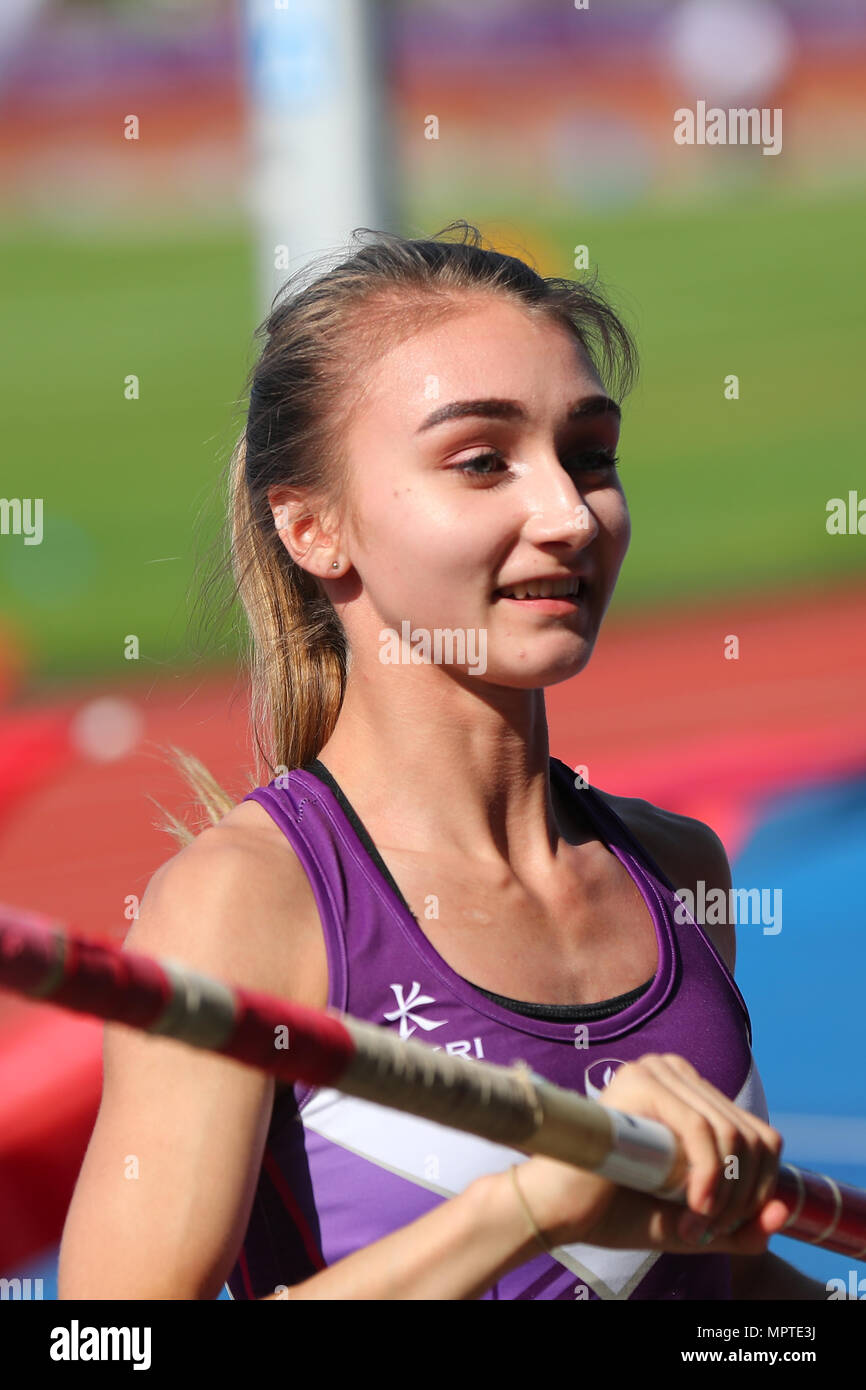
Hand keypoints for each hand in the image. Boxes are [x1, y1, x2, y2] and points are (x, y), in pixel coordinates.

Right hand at [512, 1053, 788, 1253]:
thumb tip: (783, 1211)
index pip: (760, 1136)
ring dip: (726, 1195)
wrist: (558, 1208)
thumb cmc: (618, 1209)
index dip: (757, 1189)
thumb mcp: (695, 1224)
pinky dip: (710, 1178)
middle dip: (742, 1197)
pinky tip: (692, 1208)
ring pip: (732, 1136)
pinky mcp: (641, 1082)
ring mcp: (658, 1070)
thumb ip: (741, 1226)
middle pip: (753, 1137)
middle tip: (707, 1231)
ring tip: (694, 1225)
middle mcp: (678, 1072)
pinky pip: (702, 1131)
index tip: (721, 1226)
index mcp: (692, 1093)